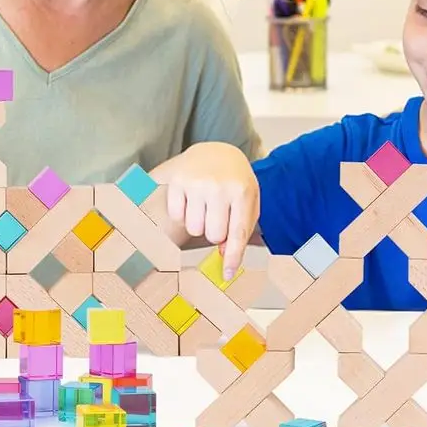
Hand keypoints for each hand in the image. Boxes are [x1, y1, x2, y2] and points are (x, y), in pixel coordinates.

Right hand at [151, 142, 258, 280]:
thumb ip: (242, 228)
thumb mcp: (249, 200)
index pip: (237, 233)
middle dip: (216, 232)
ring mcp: (196, 183)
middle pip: (213, 235)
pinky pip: (177, 216)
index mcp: (242, 192)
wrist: (217, 151)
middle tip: (218, 216)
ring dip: (200, 223)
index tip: (226, 275)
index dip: (232, 257)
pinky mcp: (178, 181)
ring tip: (206, 206)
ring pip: (194, 228)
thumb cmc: (236, 182)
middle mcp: (219, 187)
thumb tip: (223, 256)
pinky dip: (184, 213)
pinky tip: (192, 200)